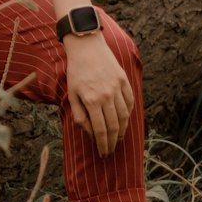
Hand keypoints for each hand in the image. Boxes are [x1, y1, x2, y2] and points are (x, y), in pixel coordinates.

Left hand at [64, 34, 133, 155]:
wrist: (87, 47)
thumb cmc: (76, 72)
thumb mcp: (72, 94)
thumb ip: (80, 115)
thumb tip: (90, 132)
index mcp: (91, 100)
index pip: (100, 130)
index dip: (102, 144)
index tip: (103, 153)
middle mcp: (107, 95)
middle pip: (114, 126)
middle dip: (112, 142)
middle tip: (110, 151)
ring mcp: (117, 88)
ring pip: (124, 116)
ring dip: (122, 131)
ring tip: (118, 140)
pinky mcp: (124, 81)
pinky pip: (130, 102)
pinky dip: (129, 114)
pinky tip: (125, 121)